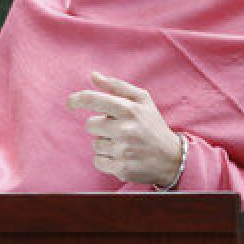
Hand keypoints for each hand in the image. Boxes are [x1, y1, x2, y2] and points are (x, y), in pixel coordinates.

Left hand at [67, 72, 181, 186]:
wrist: (172, 158)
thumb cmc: (153, 125)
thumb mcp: (142, 101)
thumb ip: (116, 86)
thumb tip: (93, 75)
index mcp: (130, 109)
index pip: (94, 99)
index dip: (77, 99)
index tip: (71, 103)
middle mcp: (126, 129)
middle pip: (90, 124)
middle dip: (101, 126)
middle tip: (118, 129)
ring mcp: (123, 150)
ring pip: (95, 144)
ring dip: (106, 144)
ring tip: (125, 144)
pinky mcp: (121, 168)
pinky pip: (97, 161)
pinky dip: (106, 160)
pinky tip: (122, 157)